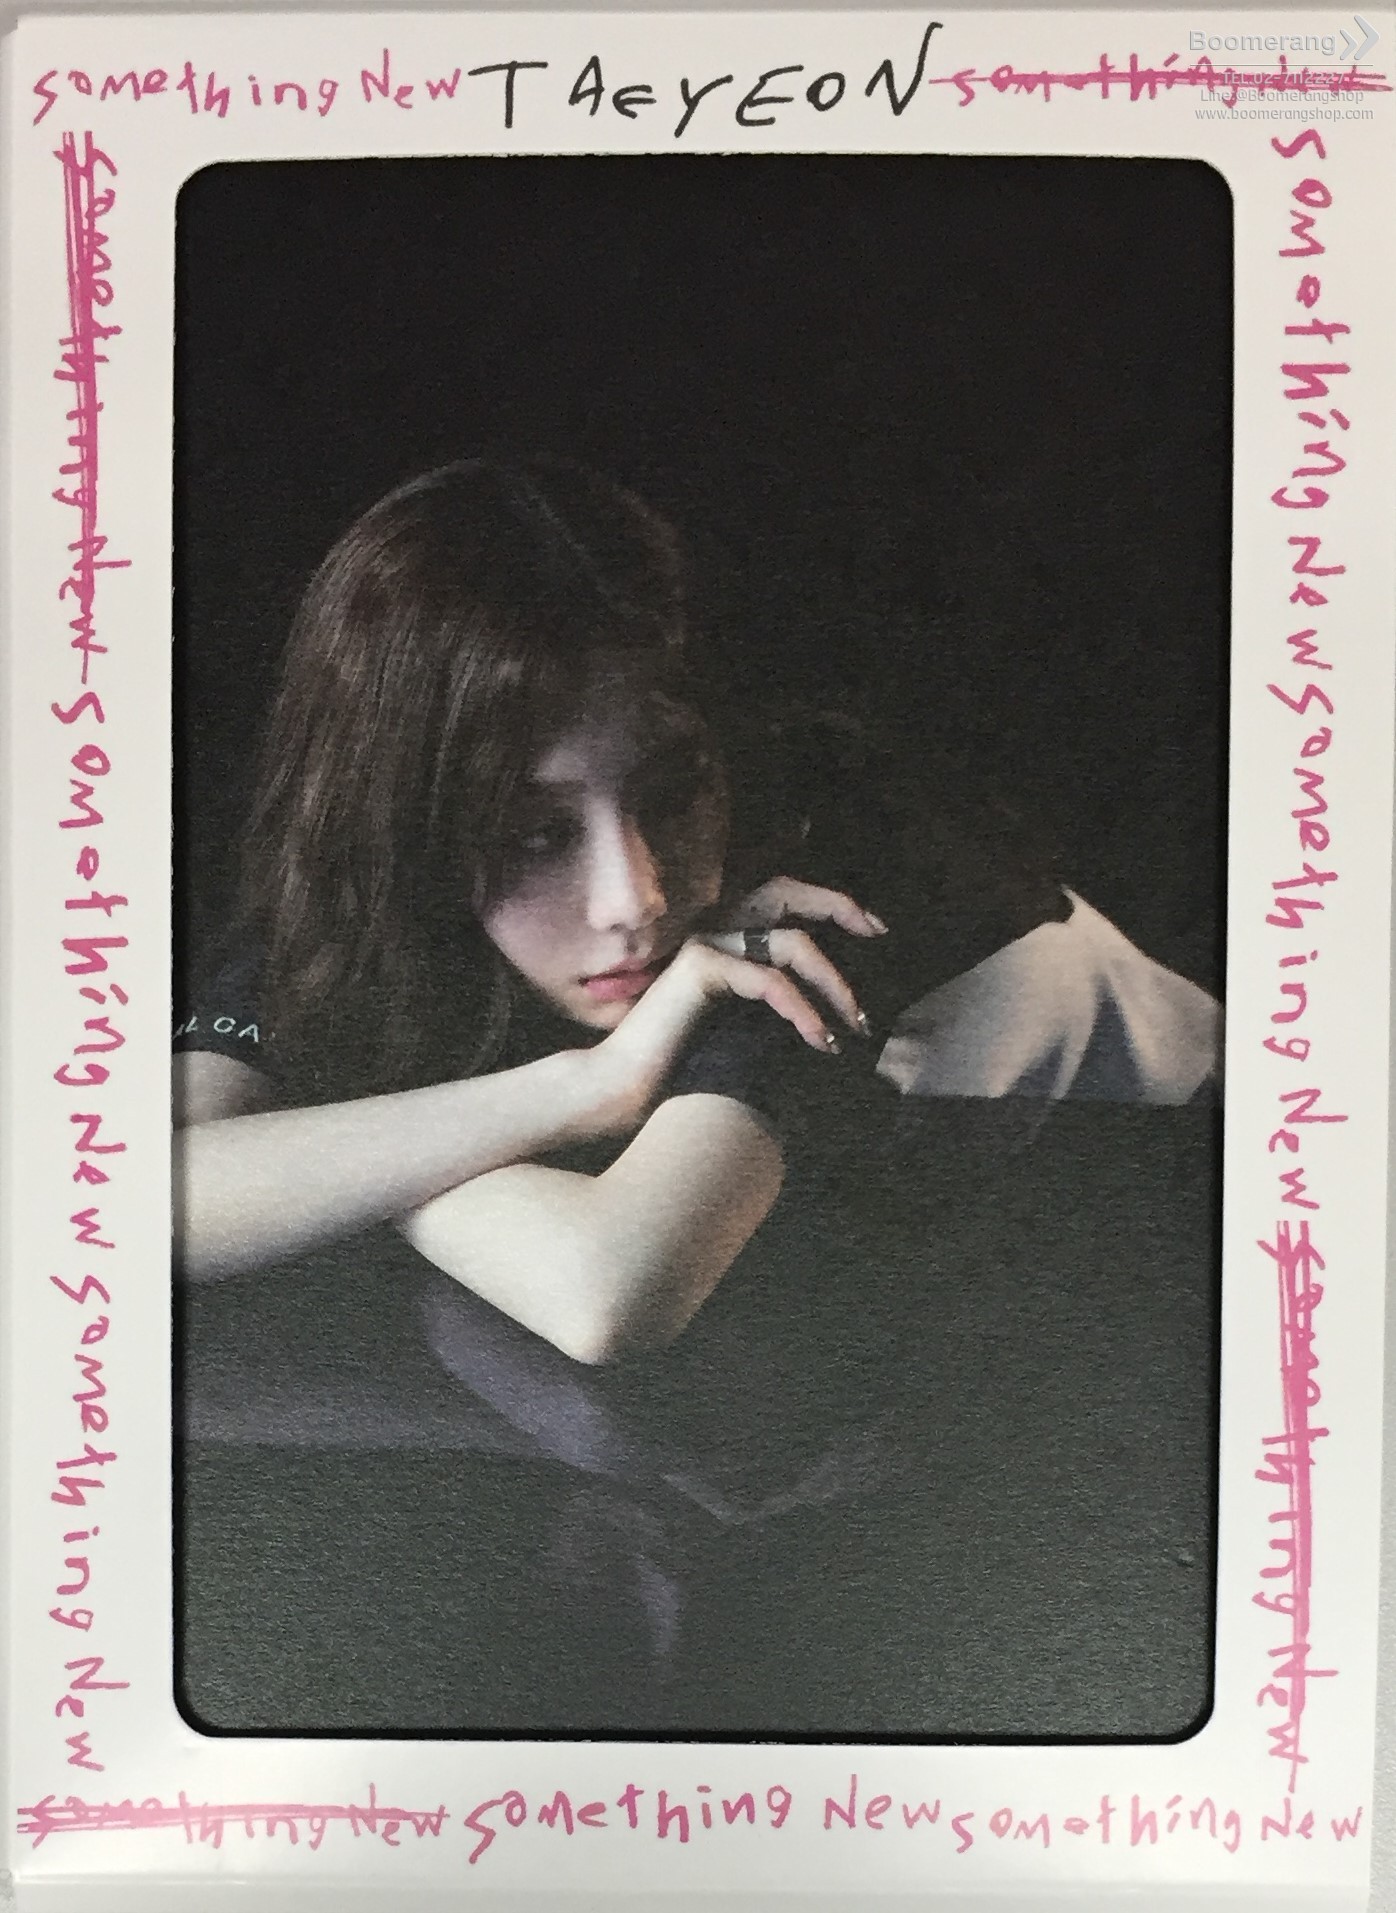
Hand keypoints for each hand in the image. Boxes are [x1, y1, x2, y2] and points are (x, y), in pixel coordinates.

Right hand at [582, 880, 885, 1136]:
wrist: (623, 1087)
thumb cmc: (678, 1067)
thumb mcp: (740, 1027)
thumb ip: (773, 1003)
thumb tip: (833, 1005)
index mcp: (722, 937)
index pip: (778, 897)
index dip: (826, 901)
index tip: (870, 927)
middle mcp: (711, 928)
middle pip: (785, 893)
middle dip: (837, 906)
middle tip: (877, 931)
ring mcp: (704, 942)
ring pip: (790, 944)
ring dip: (832, 983)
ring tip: (853, 1025)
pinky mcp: (699, 966)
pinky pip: (770, 980)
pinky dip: (802, 1010)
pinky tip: (818, 1040)